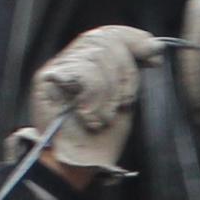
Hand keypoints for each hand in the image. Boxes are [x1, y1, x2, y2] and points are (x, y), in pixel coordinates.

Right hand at [23, 24, 163, 174]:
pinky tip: (90, 116)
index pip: (108, 33)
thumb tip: (152, 45)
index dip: (132, 38)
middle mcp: (70, 60)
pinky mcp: (46, 79)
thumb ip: (130, 72)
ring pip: (96, 55)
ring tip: (103, 116)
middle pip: (104, 40)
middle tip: (122, 102)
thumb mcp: (123, 99)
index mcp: (88, 63)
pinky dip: (94, 96)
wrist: (76, 166)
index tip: (153, 54)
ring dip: (108, 91)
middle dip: (124, 72)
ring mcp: (56, 68)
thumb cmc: (99, 139)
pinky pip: (82, 71)